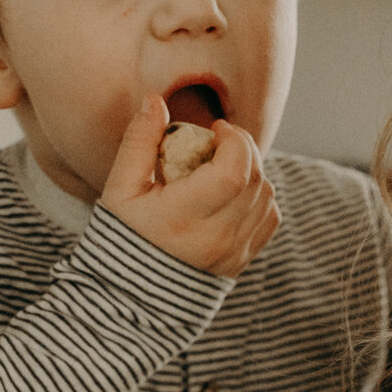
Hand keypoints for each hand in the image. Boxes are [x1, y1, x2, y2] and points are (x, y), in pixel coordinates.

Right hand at [98, 95, 279, 278]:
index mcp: (182, 218)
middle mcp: (215, 239)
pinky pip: (270, 218)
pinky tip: (235, 191)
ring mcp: (233, 253)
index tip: (217, 129)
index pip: (233, 173)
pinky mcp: (242, 260)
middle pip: (256, 180)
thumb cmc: (124, 234)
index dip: (234, 141)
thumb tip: (154, 100)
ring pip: (267, 196)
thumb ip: (139, 141)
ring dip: (253, 170)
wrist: (134, 292)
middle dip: (245, 148)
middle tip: (223, 139)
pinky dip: (260, 196)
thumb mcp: (121, 188)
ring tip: (225, 164)